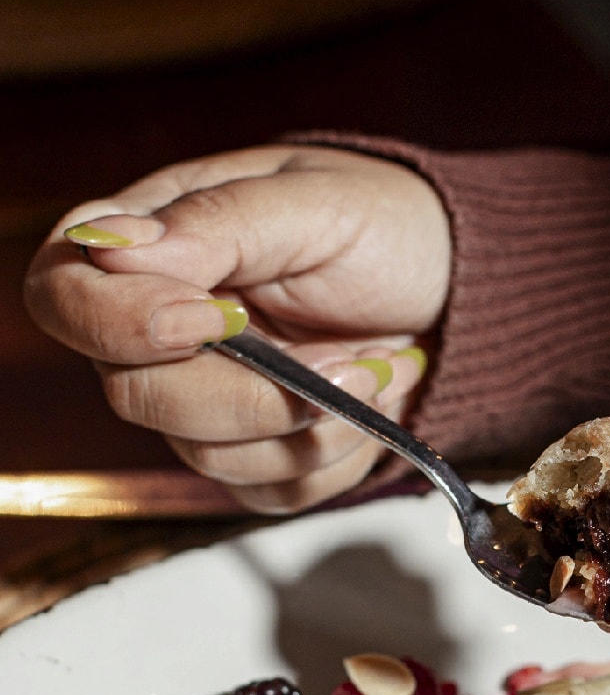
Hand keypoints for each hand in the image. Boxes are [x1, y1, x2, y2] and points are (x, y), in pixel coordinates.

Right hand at [24, 145, 451, 511]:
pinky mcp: (258, 455)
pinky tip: (373, 406)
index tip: (218, 319)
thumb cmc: (386, 225)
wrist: (461, 291)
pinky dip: (334, 460)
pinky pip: (269, 491)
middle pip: (135, 396)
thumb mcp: (316, 202)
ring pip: (207, 456)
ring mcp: (207, 398)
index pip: (63, 297)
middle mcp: (161, 329)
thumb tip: (116, 248)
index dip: (121, 324)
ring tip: (379, 370)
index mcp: (150, 246)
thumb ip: (218, 225)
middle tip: (346, 360)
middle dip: (251, 394)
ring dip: (309, 427)